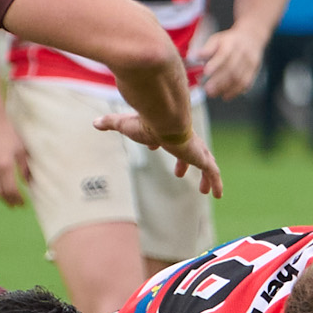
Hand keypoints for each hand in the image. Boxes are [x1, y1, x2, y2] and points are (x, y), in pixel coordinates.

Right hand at [0, 108, 27, 204]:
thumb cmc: (8, 131)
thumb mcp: (21, 149)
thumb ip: (25, 168)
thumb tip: (30, 184)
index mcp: (5, 164)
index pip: (11, 189)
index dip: (17, 198)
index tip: (23, 203)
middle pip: (0, 192)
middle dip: (9, 200)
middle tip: (16, 205)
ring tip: (6, 199)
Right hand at [92, 112, 223, 198]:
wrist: (164, 117)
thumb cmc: (146, 120)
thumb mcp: (125, 125)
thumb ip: (111, 123)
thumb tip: (94, 122)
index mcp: (169, 131)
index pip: (167, 138)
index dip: (160, 143)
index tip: (153, 146)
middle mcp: (185, 139)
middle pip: (189, 151)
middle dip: (185, 162)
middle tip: (179, 172)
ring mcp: (196, 148)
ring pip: (206, 163)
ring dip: (206, 176)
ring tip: (205, 191)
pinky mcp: (201, 157)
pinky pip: (213, 172)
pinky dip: (216, 183)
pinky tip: (218, 195)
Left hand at [197, 26, 265, 99]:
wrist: (251, 37)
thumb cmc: (228, 41)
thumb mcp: (217, 39)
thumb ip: (206, 49)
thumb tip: (192, 57)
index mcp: (231, 42)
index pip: (224, 54)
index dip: (215, 64)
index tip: (205, 72)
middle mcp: (242, 52)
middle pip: (232, 68)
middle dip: (219, 81)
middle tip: (207, 90)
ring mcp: (250, 62)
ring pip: (239, 78)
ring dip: (226, 88)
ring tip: (213, 94)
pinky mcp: (254, 70)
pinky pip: (246, 83)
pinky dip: (235, 91)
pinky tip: (225, 96)